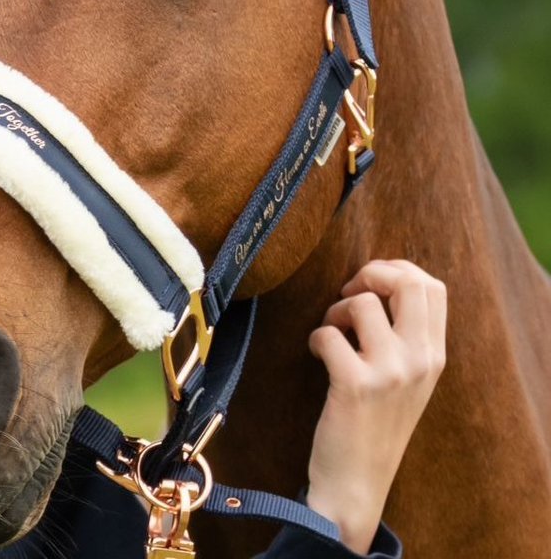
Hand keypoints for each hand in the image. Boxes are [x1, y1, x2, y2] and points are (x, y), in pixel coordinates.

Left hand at [304, 259, 446, 553]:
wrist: (358, 481)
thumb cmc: (374, 424)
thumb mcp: (408, 380)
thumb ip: (405, 338)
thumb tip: (378, 285)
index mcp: (435, 355)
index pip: (433, 287)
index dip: (396, 269)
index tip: (368, 282)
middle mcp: (421, 359)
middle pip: (408, 283)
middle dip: (370, 274)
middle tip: (348, 293)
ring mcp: (391, 372)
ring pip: (362, 304)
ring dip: (335, 310)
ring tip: (331, 334)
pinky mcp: (356, 385)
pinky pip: (328, 334)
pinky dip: (316, 337)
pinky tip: (317, 355)